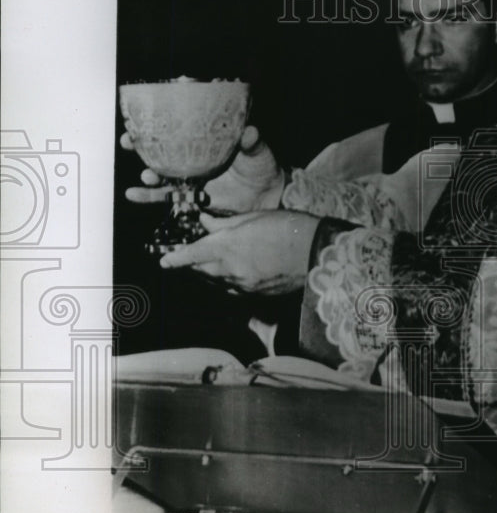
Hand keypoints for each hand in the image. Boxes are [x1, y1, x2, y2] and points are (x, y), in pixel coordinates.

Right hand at [122, 126, 284, 211]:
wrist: (267, 196)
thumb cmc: (262, 167)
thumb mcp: (258, 151)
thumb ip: (252, 142)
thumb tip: (250, 131)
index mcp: (205, 142)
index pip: (178, 129)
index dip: (158, 122)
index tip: (140, 117)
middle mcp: (194, 158)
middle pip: (162, 150)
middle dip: (142, 146)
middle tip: (128, 142)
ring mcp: (190, 179)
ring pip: (161, 175)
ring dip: (148, 175)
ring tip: (144, 176)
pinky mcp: (191, 198)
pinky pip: (167, 198)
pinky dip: (150, 197)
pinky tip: (133, 195)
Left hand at [159, 209, 319, 294]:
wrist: (316, 252)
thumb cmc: (287, 228)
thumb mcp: (253, 218)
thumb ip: (225, 223)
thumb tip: (205, 222)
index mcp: (227, 247)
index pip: (191, 256)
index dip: (175, 259)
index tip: (164, 260)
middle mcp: (231, 270)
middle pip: (200, 271)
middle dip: (190, 265)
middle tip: (185, 258)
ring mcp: (244, 285)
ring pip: (216, 282)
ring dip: (208, 274)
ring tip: (207, 264)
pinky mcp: (257, 294)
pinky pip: (233, 290)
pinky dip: (226, 282)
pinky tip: (230, 274)